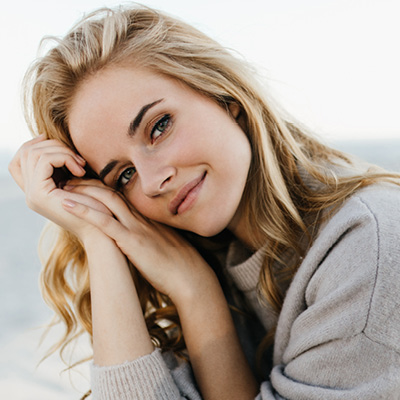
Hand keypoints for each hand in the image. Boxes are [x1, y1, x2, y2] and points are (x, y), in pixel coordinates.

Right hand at [8, 135, 111, 239]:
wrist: (101, 230)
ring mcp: (32, 195)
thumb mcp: (77, 181)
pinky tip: (80, 171)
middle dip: (53, 145)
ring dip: (62, 151)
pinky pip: (44, 160)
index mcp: (36, 191)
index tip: (53, 140)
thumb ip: (63, 166)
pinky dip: (64, 157)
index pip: (18, 161)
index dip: (33, 145)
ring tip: (81, 165)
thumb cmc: (97, 207)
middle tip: (78, 158)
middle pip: (26, 153)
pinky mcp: (39, 194)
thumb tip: (50, 141)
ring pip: (35, 153)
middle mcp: (30, 193)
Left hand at [61, 183, 215, 301]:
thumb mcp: (164, 245)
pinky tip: (67, 204)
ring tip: (62, 187)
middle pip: (112, 193)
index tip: (85, 186)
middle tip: (69, 181)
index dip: (101, 189)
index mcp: (147, 220)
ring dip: (83, 191)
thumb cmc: (179, 266)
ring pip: (107, 201)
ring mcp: (136, 228)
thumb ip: (149, 238)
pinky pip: (105, 222)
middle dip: (89, 184)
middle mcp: (140, 219)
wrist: (190, 277)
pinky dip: (84, 211)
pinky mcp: (132, 241)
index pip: (121, 197)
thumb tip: (139, 241)